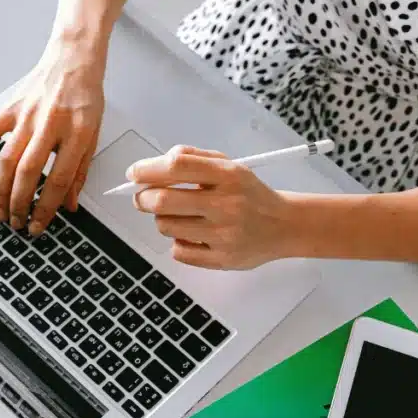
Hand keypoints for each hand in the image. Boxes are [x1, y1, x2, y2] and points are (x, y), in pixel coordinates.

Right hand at [0, 36, 104, 234]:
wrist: (73, 57)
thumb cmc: (85, 94)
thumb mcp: (94, 134)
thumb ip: (80, 170)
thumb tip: (69, 204)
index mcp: (77, 132)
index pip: (58, 180)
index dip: (46, 208)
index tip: (38, 225)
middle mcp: (51, 124)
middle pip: (28, 173)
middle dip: (20, 204)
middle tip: (17, 223)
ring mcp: (27, 116)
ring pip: (6, 160)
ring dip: (0, 190)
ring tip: (0, 211)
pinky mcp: (10, 108)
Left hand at [130, 146, 297, 269]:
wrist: (283, 225)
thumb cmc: (248, 193)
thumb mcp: (229, 165)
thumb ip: (193, 158)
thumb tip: (156, 162)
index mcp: (228, 175)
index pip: (176, 167)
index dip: (147, 169)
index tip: (133, 174)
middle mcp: (226, 204)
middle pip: (163, 200)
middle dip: (142, 198)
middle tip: (141, 198)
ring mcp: (224, 234)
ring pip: (166, 226)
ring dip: (162, 219)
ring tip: (177, 215)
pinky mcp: (222, 259)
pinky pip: (179, 251)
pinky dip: (178, 242)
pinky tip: (192, 234)